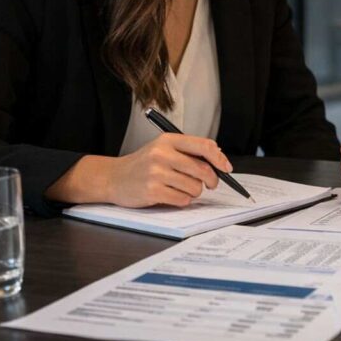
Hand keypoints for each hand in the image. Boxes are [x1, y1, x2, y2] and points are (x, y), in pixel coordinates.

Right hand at [106, 134, 232, 206]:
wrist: (114, 177)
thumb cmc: (144, 164)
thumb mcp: (163, 149)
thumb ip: (188, 151)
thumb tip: (219, 157)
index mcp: (168, 140)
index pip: (204, 145)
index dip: (220, 158)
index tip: (226, 168)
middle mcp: (162, 154)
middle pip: (203, 169)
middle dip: (211, 180)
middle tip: (210, 184)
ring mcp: (156, 173)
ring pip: (195, 187)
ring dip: (194, 192)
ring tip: (181, 188)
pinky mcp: (152, 191)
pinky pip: (183, 199)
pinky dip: (182, 200)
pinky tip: (172, 195)